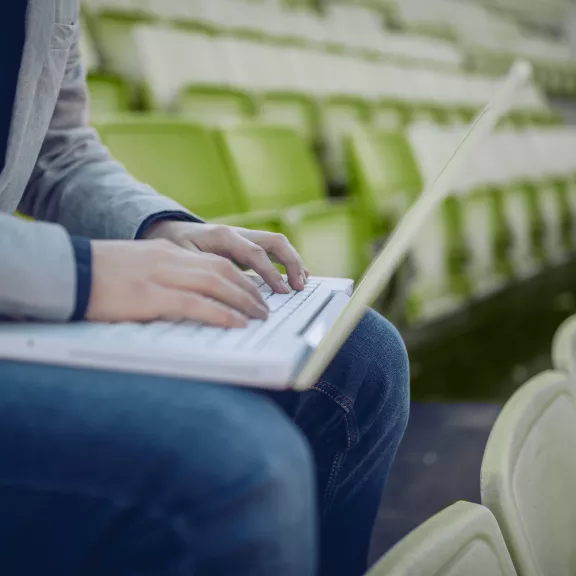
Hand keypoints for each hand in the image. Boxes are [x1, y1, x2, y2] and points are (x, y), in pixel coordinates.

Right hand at [86, 239, 269, 326]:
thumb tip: (185, 297)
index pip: (213, 261)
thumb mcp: (135, 268)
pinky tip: (237, 323)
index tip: (253, 291)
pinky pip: (196, 303)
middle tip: (264, 306)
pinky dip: (221, 313)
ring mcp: (160, 275)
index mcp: (166, 251)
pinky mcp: (150, 295)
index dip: (239, 277)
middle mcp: (169, 258)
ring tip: (260, 315)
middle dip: (248, 288)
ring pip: (216, 283)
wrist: (65, 270)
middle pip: (222, 269)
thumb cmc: (94, 274)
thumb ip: (161, 277)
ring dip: (243, 300)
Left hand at [143, 221, 308, 292]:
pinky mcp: (247, 245)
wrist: (170, 231)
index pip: (255, 253)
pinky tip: (298, 276)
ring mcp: (245, 237)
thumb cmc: (175, 246)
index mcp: (223, 235)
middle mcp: (238, 233)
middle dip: (291, 263)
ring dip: (293, 262)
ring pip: (277, 243)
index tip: (282, 290)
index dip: (271, 272)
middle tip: (298, 286)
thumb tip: (223, 291)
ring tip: (302, 283)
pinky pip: (273, 250)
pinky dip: (287, 262)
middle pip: (274, 242)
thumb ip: (204, 270)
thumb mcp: (183, 259)